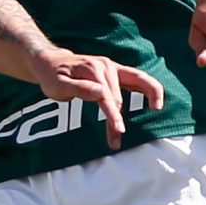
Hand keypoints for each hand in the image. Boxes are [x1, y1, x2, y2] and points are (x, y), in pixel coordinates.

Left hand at [33, 48, 167, 148]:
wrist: (50, 62)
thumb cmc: (52, 76)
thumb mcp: (58, 85)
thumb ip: (79, 89)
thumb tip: (101, 93)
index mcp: (93, 69)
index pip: (107, 96)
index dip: (114, 115)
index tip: (120, 131)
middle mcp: (106, 65)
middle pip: (119, 97)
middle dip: (118, 120)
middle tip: (114, 142)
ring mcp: (113, 67)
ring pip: (139, 82)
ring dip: (146, 99)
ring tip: (154, 111)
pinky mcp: (117, 72)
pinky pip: (140, 79)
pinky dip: (150, 89)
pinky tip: (156, 103)